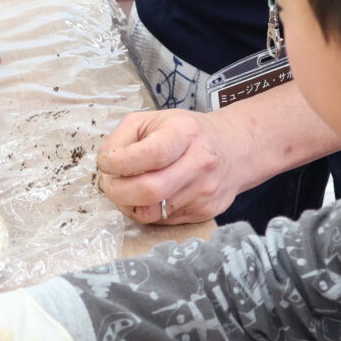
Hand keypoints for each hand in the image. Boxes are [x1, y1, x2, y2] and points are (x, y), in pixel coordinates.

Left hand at [94, 108, 254, 225]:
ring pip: (152, 212)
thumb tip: (105, 165)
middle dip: (117, 191)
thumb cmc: (188, 132)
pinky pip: (162, 221)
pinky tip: (147, 197)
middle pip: (150, 190)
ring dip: (128, 204)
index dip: (120, 162)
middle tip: (108, 184)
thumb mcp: (154, 119)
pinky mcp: (204, 213)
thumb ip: (123, 137)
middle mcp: (199, 163)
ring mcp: (204, 192)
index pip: (151, 154)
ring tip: (125, 191)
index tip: (106, 163)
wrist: (235, 149)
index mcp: (185, 133)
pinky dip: (146, 211)